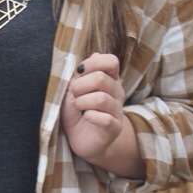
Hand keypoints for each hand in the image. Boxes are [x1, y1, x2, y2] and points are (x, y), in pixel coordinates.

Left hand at [61, 53, 143, 177]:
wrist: (80, 139)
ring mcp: (117, 111)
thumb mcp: (74, 89)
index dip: (93, 63)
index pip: (111, 61)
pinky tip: (86, 117)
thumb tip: (95, 54)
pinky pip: (105, 119)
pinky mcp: (115, 128)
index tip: (79, 72)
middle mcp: (117, 92)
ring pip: (101, 99)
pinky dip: (90, 116)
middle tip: (74, 94)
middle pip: (101, 78)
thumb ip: (82, 73)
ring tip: (78, 107)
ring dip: (82, 102)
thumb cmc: (76, 111)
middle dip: (80, 86)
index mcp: (109, 79)